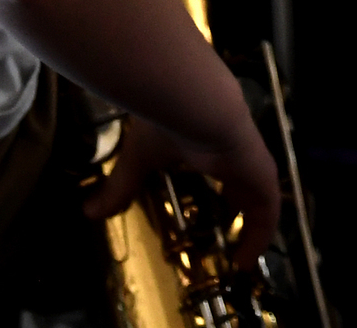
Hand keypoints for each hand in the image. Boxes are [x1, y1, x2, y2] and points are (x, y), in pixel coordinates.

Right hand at [86, 116, 284, 270]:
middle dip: (243, 208)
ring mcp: (252, 161)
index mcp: (212, 143)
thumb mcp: (139, 159)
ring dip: (254, 228)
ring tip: (243, 257)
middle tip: (233, 235)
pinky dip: (261, 234)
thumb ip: (120, 187)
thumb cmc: (165, 120)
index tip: (218, 211)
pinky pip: (268, 210)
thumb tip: (88, 212)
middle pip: (246, 185)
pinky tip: (247, 258)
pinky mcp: (262, 172)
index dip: (226, 190)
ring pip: (261, 199)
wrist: (192, 98)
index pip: (225, 168)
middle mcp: (236, 152)